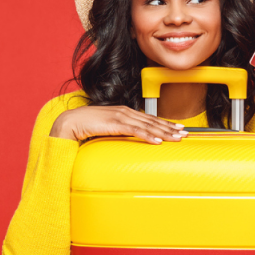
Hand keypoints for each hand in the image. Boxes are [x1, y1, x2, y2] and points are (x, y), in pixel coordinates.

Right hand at [50, 105, 187, 143]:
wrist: (70, 122)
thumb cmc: (87, 127)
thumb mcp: (108, 130)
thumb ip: (120, 133)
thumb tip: (130, 142)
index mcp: (124, 113)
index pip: (149, 119)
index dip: (165, 123)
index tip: (178, 129)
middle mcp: (125, 112)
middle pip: (152, 121)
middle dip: (170, 127)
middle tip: (185, 133)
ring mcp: (120, 116)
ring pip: (147, 125)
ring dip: (164, 132)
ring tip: (177, 138)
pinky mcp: (114, 123)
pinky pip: (135, 131)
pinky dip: (148, 135)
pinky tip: (157, 141)